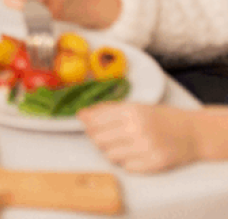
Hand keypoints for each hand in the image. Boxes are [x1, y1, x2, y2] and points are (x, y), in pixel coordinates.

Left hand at [79, 103, 202, 172]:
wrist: (192, 132)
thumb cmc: (160, 117)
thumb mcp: (134, 106)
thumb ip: (107, 110)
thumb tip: (81, 115)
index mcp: (131, 110)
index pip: (95, 121)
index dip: (88, 125)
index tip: (88, 125)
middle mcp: (138, 128)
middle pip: (99, 139)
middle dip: (98, 139)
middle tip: (106, 137)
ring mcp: (147, 148)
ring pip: (110, 155)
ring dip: (112, 151)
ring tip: (123, 145)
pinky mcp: (155, 164)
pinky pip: (127, 167)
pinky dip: (126, 162)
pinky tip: (134, 154)